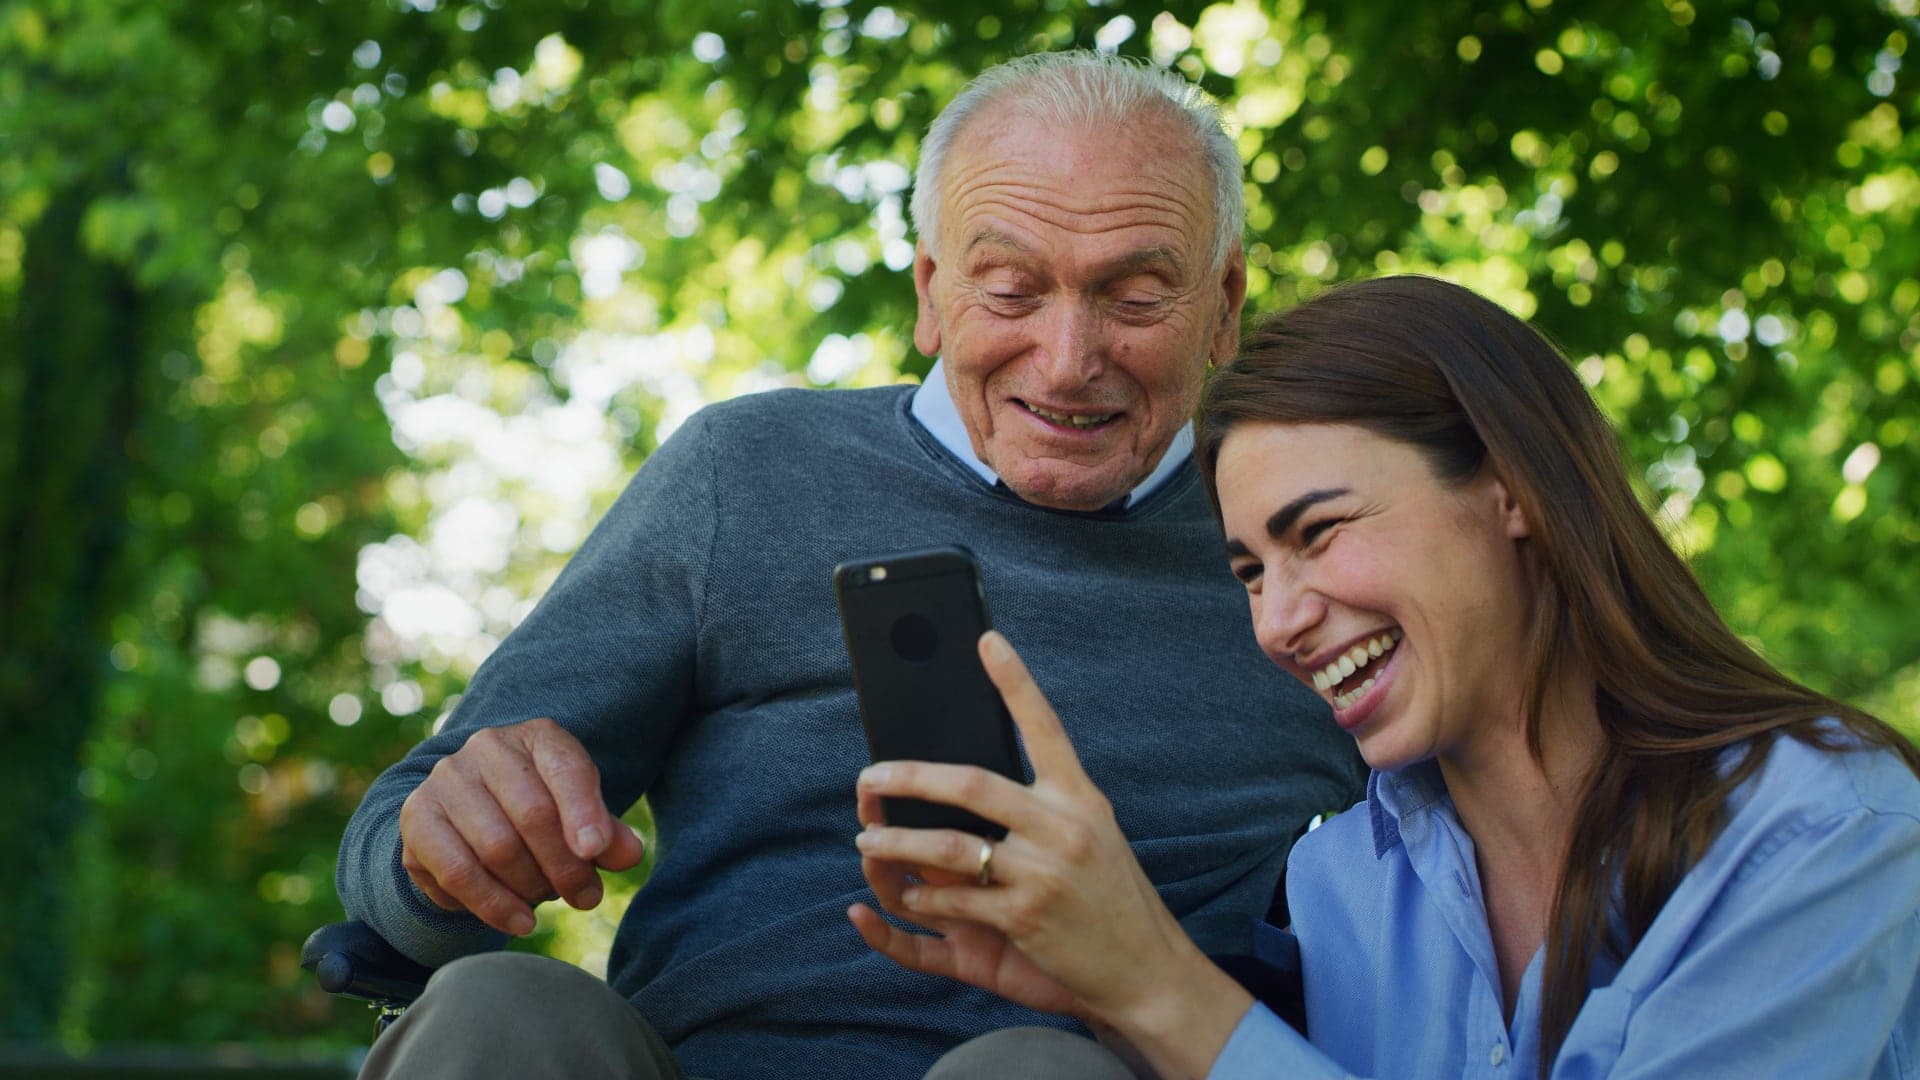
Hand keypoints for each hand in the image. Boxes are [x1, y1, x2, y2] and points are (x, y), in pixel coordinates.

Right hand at [399, 717, 643, 935]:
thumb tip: (628, 854)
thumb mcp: (579, 814)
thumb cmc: (540, 811)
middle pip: (533, 814)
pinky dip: (493, 905)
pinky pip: (457, 872)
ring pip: (496, 847)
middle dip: (565, 866)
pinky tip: (519, 920)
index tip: (597, 853)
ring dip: (531, 887)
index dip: (584, 813)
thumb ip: (606, 833)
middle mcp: (487, 747)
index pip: (567, 769)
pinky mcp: (417, 818)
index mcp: (536, 737)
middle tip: (585, 896)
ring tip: (547, 901)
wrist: (470, 814)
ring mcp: (446, 780)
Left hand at [847, 633, 1250, 1059]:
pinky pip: (956, 898)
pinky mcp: (1026, 918)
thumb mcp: (1094, 835)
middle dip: (910, 777)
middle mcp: (1063, 827)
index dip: (1016, 682)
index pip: (1045, 727)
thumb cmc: (1113, 897)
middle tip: (870, 777)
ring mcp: (1044, 873)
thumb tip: (978, 787)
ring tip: (867, 839)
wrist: (1147, 967)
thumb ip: (1048, 808)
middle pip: (971, 784)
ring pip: (949, 846)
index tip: (989, 642)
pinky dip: (923, 896)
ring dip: (897, 842)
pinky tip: (905, 894)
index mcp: (1080, 798)